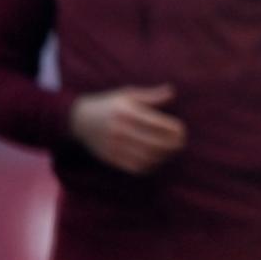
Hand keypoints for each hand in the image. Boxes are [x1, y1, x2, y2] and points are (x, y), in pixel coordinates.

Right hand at [69, 85, 185, 173]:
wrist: (78, 120)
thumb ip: (151, 96)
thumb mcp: (127, 94)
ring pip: (146, 157)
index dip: (174, 129)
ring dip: (163, 156)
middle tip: (181, 143)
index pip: (157, 124)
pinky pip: (135, 167)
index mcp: (127, 112)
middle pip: (154, 142)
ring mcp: (115, 145)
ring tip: (171, 151)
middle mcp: (121, 130)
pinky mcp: (111, 158)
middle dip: (172, 145)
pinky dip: (150, 166)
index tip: (182, 130)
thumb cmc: (108, 104)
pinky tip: (157, 160)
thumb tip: (172, 92)